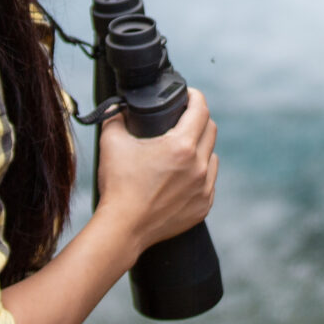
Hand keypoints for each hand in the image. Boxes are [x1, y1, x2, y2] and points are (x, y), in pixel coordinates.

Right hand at [95, 88, 218, 253]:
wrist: (123, 229)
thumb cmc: (118, 186)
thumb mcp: (111, 143)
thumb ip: (114, 117)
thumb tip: (115, 106)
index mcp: (181, 146)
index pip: (201, 110)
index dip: (195, 97)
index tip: (189, 95)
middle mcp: (198, 166)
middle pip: (211, 129)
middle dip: (199, 119)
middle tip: (183, 119)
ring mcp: (204, 188)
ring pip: (212, 156)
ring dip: (201, 147)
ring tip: (183, 148)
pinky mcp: (203, 206)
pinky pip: (209, 181)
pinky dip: (200, 173)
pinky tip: (184, 175)